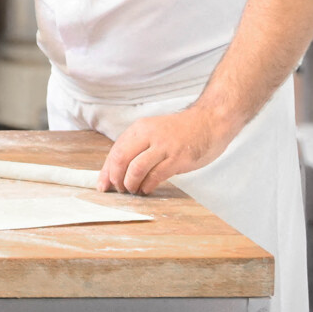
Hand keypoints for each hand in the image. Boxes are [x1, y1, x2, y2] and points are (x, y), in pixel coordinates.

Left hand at [99, 107, 232, 194]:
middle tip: (118, 189)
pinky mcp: (177, 158)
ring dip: (130, 184)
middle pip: (121, 159)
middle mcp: (148, 135)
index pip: (115, 151)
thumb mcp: (154, 132)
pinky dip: (147, 185)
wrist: (210, 121)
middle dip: (115, 178)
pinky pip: (155, 175)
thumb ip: (138, 146)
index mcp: (139, 128)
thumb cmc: (181, 131)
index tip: (102, 184)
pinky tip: (147, 189)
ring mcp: (163, 146)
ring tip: (132, 190)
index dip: (106, 171)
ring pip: (136, 169)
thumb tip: (118, 168)